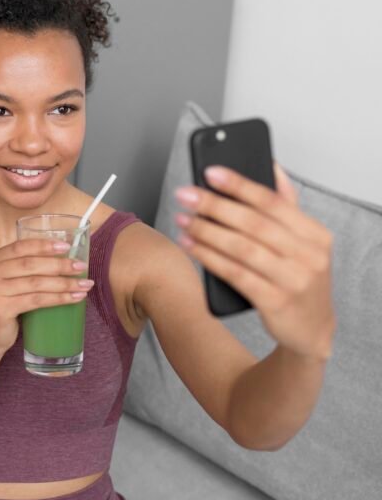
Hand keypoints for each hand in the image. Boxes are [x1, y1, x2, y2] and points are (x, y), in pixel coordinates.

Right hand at [0, 238, 93, 354]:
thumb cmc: (6, 305)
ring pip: (36, 283)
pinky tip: (74, 298)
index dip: (44, 246)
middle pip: (29, 265)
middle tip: (81, 267)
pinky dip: (58, 298)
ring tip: (84, 285)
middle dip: (59, 265)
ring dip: (64, 283)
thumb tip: (65, 256)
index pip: (19, 247)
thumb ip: (25, 268)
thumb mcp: (9, 281)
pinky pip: (36, 300)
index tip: (67, 247)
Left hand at [173, 161, 335, 359]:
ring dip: (207, 231)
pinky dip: (210, 258)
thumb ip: (287, 207)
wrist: (311, 331)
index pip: (273, 202)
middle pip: (254, 223)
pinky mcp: (275, 302)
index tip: (210, 172)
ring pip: (242, 248)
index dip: (240, 185)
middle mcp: (309, 256)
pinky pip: (235, 274)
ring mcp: (293, 281)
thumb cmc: (298, 279)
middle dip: (215, 205)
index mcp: (316, 235)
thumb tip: (270, 167)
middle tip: (186, 195)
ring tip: (183, 219)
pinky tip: (191, 246)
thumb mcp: (304, 244)